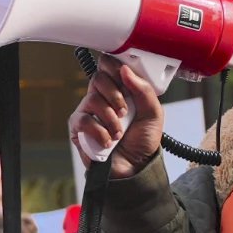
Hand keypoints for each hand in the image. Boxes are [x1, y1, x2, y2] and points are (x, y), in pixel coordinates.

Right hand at [69, 62, 162, 178]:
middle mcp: (102, 97)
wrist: (135, 167)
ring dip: (110, 118)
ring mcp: (88, 111)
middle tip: (125, 111)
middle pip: (98, 78)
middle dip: (115, 94)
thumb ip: (144, 90)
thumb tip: (125, 69)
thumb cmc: (143, 140)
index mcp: (119, 88)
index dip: (114, 67)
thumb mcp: (153, 113)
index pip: (108, 65)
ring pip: (92, 99)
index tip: (124, 76)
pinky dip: (99, 132)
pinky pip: (83, 120)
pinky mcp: (78, 128)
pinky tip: (108, 141)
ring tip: (119, 132)